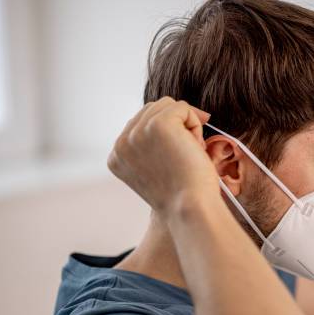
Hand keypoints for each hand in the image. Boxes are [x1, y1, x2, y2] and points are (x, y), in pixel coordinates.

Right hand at [107, 97, 217, 216]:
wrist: (191, 208)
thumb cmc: (184, 196)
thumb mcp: (157, 169)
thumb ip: (151, 147)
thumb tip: (172, 113)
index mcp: (117, 157)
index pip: (139, 124)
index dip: (166, 133)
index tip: (179, 154)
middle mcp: (122, 143)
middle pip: (152, 110)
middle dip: (176, 125)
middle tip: (190, 152)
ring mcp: (138, 132)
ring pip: (168, 106)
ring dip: (187, 125)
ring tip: (192, 151)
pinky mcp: (159, 124)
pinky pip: (183, 108)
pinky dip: (196, 124)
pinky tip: (196, 147)